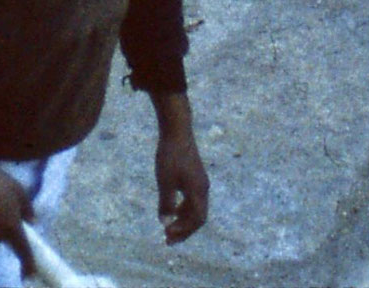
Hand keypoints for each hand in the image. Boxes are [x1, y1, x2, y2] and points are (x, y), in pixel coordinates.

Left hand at [155, 128, 209, 243]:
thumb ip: (166, 203)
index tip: (167, 235)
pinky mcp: (196, 175)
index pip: (196, 220)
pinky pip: (193, 199)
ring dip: (183, 220)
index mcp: (198, 192)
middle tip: (168, 239)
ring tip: (169, 226)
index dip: (183, 231)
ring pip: (196, 208)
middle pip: (198, 217)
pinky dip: (184, 208)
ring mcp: (201, 182)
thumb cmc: (170, 155)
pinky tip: (173, 208)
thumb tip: (165, 223)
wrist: (177, 130)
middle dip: (184, 230)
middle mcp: (203, 189)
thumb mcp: (165, 181)